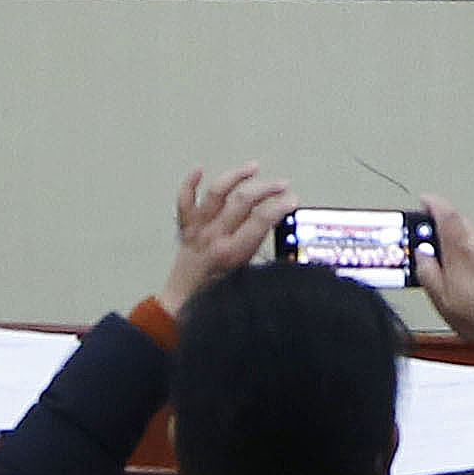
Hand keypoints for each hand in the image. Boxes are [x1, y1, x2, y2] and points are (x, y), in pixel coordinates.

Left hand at [162, 164, 290, 313]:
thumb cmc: (213, 299)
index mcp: (232, 253)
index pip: (261, 219)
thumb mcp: (246, 280)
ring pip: (217, 193)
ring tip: (253, 167)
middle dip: (268, 188)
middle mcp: (214, 236)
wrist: (181, 307)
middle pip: (243, 200)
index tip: (292, 200)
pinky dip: (190, 183)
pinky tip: (198, 169)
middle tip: (283, 185)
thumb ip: (258, 254)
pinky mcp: (186, 229)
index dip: (280, 205)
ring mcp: (199, 230)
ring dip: (236, 176)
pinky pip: (184, 201)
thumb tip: (274, 230)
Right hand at [409, 197, 473, 354]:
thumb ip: (427, 272)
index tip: (425, 200)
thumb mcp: (441, 300)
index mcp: (463, 251)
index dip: (433, 204)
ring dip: (462, 244)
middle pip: (461, 223)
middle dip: (445, 227)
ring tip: (454, 271)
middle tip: (432, 242)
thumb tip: (420, 254)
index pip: (446, 215)